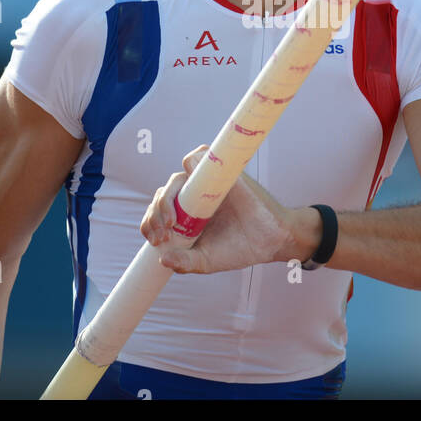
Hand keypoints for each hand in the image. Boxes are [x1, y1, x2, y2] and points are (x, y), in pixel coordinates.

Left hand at [140, 145, 307, 273]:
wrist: (270, 241)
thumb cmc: (238, 249)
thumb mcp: (206, 261)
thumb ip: (185, 262)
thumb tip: (161, 259)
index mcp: (187, 215)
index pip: (159, 209)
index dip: (150, 221)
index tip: (155, 239)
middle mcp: (194, 196)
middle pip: (165, 193)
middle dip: (156, 212)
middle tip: (163, 233)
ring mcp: (208, 183)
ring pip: (178, 177)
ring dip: (168, 196)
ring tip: (172, 220)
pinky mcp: (224, 173)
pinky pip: (203, 157)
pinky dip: (193, 162)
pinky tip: (189, 183)